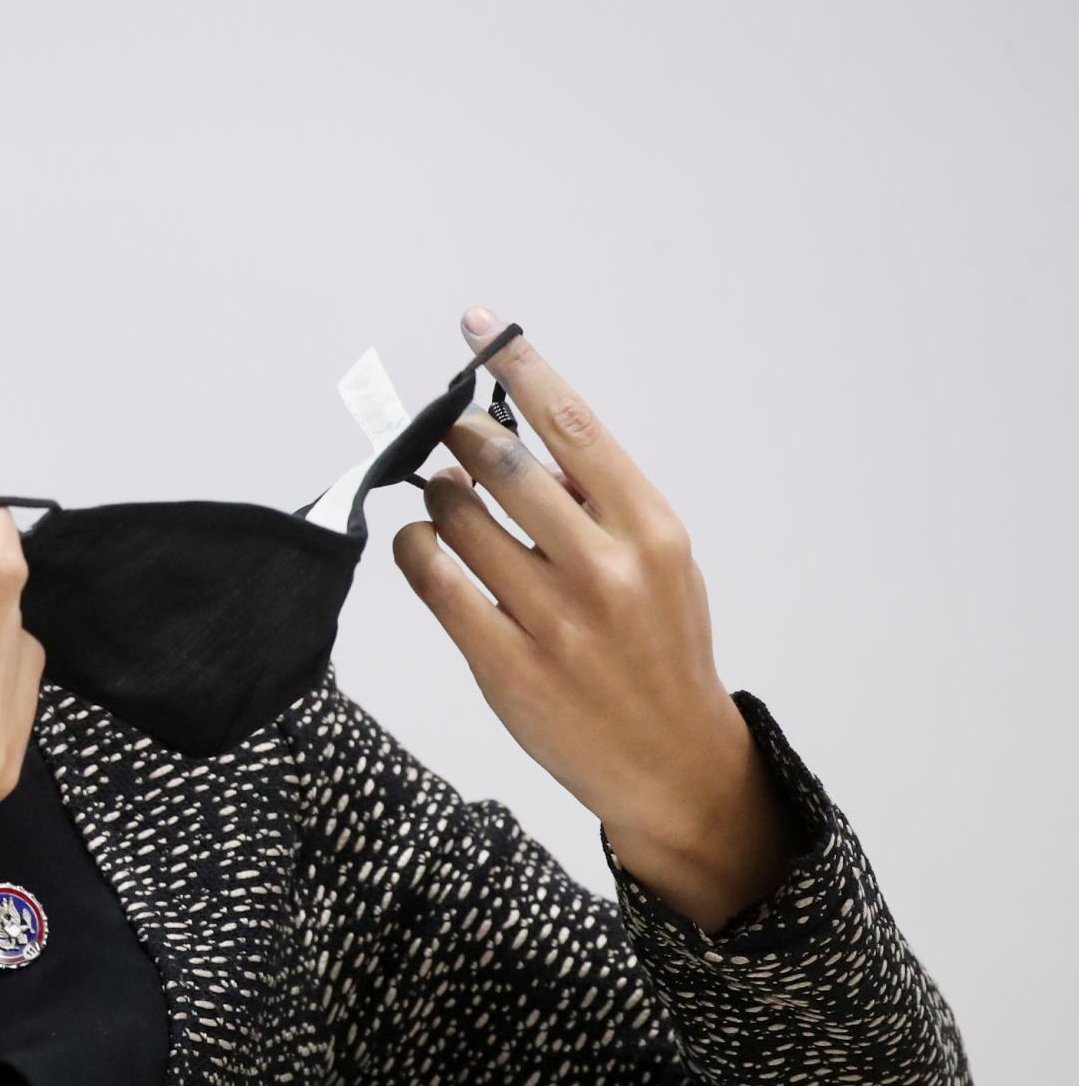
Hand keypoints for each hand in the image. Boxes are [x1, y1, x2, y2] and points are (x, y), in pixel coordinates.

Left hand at [391, 308, 796, 934]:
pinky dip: (413, 549)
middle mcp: (602, 567)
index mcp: (649, 529)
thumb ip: (596, 499)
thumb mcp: (660, 561)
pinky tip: (421, 547)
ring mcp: (551, 619)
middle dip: (461, 438)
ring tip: (447, 505)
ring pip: (455, 518)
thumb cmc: (659, 647)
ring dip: (436, 498)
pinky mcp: (502, 664)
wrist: (672, 761)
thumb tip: (511, 441)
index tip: (478, 324)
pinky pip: (430, 582)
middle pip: (501, 464)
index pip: (571, 425)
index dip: (517, 366)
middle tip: (450, 438)